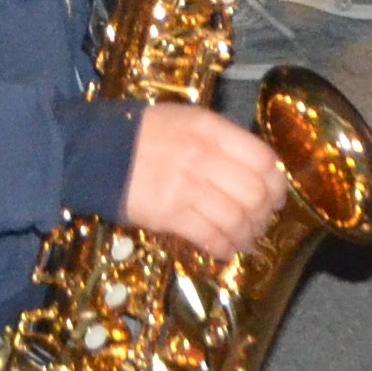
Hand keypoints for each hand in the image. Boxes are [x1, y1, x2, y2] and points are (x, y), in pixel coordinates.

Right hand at [116, 102, 292, 261]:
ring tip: (244, 241)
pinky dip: (223, 248)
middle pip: (254, 193)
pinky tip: (223, 250)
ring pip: (236, 219)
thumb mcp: (185, 120)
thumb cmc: (143, 135)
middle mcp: (202, 155)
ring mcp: (186, 186)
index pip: (263, 159)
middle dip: (264, 215)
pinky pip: (209, 236)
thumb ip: (220, 140)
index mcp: (209, 128)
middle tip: (260, 223)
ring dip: (246, 236)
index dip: (276, 184)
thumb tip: (256, 170)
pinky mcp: (169, 214)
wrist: (95, 151)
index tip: (275, 197)